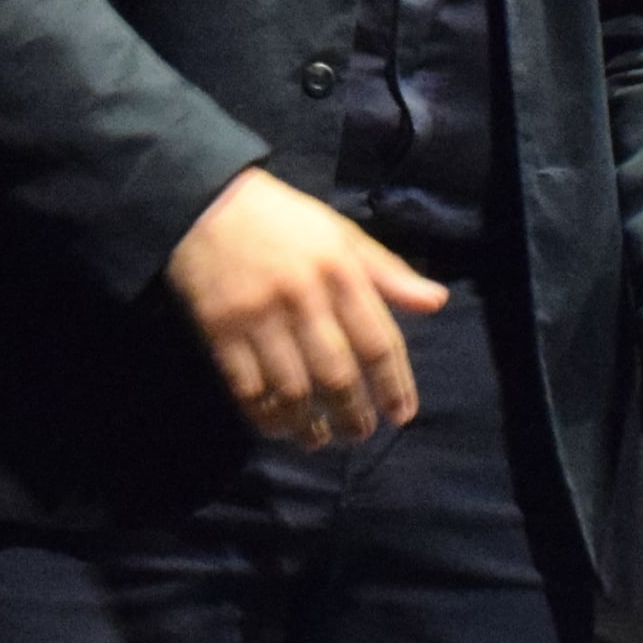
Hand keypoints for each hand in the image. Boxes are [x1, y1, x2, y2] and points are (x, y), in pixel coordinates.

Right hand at [166, 168, 447, 448]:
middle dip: (353, 414)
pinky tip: (279, 427)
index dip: (394, 385)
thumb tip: (437, 303)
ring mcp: (258, 317)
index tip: (402, 415)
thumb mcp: (342, 234)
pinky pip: (248, 388)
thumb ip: (389, 273)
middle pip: (337, 374)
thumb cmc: (283, 221)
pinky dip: (266, 416)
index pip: (377, 341)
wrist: (205, 203)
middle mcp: (303, 297)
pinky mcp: (220, 330)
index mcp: (340, 271)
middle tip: (360, 434)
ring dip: (310, 424)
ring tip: (321, 439)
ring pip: (292, 389)